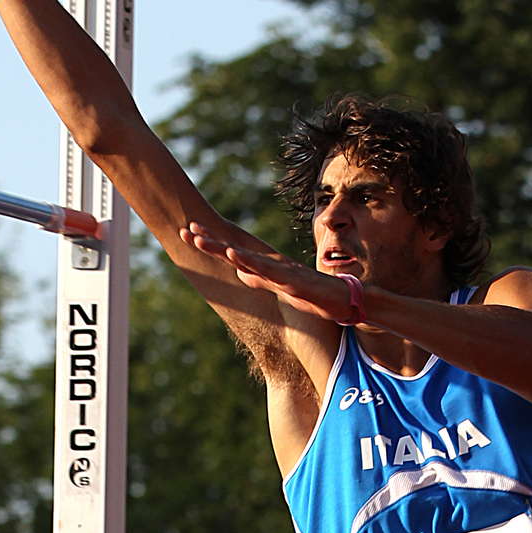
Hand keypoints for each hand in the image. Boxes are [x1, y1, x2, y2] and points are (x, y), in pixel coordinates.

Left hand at [180, 223, 358, 322]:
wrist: (345, 302)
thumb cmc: (315, 297)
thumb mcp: (280, 291)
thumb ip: (260, 280)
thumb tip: (240, 273)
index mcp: (267, 268)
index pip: (234, 254)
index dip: (213, 244)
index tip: (191, 234)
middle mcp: (272, 265)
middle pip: (235, 251)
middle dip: (210, 241)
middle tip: (186, 230)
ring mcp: (281, 272)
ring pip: (246, 258)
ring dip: (223, 249)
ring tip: (201, 241)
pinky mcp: (291, 282)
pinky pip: (267, 272)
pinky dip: (250, 263)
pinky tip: (234, 257)